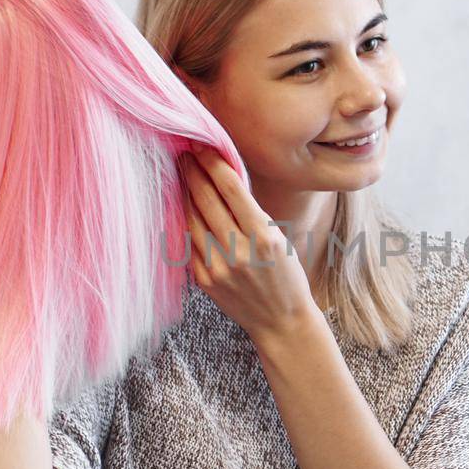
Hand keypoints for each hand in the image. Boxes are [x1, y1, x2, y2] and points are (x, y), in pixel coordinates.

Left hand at [177, 146, 320, 341]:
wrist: (281, 321)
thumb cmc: (287, 275)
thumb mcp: (280, 239)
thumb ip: (253, 213)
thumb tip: (225, 179)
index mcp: (263, 236)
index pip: (230, 189)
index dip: (213, 164)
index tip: (202, 147)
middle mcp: (238, 251)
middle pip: (206, 200)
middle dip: (193, 172)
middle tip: (185, 154)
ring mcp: (218, 267)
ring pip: (193, 219)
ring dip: (185, 193)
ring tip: (182, 174)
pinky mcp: (204, 280)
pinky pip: (190, 242)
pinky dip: (187, 221)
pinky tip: (185, 206)